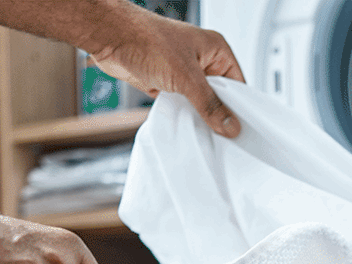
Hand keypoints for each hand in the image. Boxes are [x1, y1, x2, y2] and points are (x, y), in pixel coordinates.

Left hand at [87, 6, 245, 136]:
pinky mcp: (170, 86)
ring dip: (200, 118)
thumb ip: (209, 104)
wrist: (111, 38)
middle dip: (219, 116)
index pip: (238, 86)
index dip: (240, 109)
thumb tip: (230, 125)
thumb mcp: (185, 76)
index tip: (240, 131)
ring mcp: (186, 74)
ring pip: (201, 104)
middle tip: (223, 138)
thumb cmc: (146, 39)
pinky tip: (187, 129)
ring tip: (205, 134)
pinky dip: (185, 118)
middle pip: (221, 98)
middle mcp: (203, 62)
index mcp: (216, 50)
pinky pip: (185, 107)